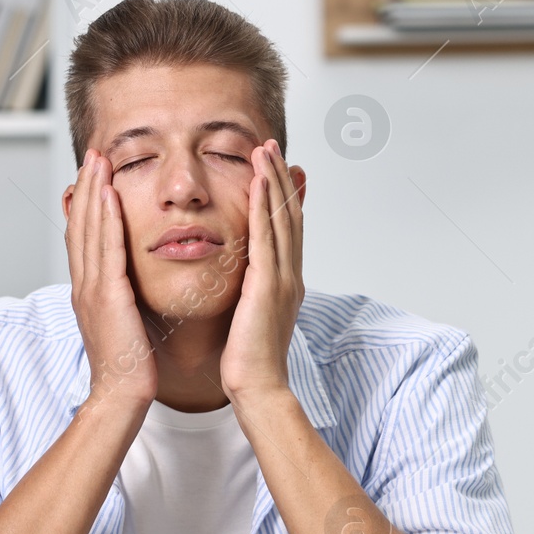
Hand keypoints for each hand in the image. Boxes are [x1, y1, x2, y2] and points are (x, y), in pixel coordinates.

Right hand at [64, 149, 157, 411]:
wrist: (120, 396)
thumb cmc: (128, 367)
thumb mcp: (123, 323)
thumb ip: (122, 297)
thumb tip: (128, 283)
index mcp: (88, 291)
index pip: (83, 238)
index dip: (86, 204)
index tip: (94, 175)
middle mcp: (84, 285)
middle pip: (82, 225)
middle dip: (87, 186)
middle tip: (93, 154)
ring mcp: (92, 289)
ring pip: (90, 230)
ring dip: (94, 191)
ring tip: (99, 160)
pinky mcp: (107, 296)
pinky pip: (107, 249)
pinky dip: (106, 219)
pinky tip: (110, 194)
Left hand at [220, 140, 304, 406]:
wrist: (259, 389)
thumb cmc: (249, 361)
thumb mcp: (251, 317)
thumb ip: (251, 293)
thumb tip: (244, 281)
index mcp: (284, 281)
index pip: (285, 228)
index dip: (281, 195)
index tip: (272, 167)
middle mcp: (290, 274)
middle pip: (288, 214)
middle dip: (280, 177)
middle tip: (270, 145)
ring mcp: (283, 278)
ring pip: (280, 218)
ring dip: (273, 181)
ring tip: (264, 150)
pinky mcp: (269, 285)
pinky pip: (266, 237)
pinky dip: (263, 207)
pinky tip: (258, 182)